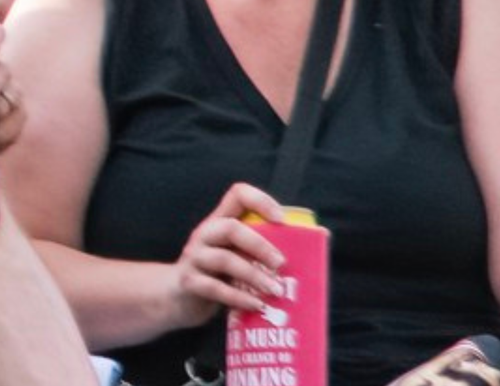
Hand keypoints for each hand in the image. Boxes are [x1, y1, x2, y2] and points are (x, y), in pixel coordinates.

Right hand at [169, 183, 295, 322]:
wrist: (177, 297)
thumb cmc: (218, 272)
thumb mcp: (236, 253)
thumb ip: (264, 246)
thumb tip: (322, 237)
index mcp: (220, 220)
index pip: (237, 194)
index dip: (261, 201)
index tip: (282, 220)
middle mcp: (205, 233)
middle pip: (230, 227)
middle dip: (260, 245)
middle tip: (282, 264)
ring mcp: (194, 257)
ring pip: (223, 259)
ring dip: (254, 276)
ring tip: (275, 291)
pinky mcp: (189, 282)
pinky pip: (214, 288)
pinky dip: (238, 298)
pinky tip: (256, 305)